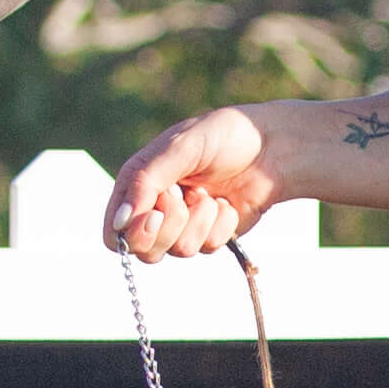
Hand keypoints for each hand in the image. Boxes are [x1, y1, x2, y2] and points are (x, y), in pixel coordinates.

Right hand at [106, 108, 277, 259]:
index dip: (130, 230)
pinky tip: (228, 203)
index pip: (115, 229)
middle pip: (143, 249)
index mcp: (140, 183)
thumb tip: (121, 220)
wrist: (274, 148)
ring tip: (210, 194)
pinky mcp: (210, 235)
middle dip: (169, 227)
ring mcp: (184, 225)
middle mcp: (157, 208)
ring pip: (178, 251)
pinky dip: (220, 225)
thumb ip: (146, 181)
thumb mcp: (181, 148)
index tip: (155, 213)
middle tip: (185, 200)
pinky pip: (207, 247)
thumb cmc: (225, 136)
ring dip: (200, 222)